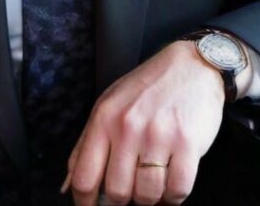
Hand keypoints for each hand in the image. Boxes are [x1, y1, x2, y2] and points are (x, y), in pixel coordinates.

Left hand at [62, 41, 225, 204]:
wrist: (191, 66)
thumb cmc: (146, 89)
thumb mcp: (108, 105)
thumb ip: (86, 145)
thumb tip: (67, 186)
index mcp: (104, 118)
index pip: (83, 178)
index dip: (85, 204)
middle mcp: (128, 127)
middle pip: (117, 193)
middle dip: (124, 199)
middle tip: (132, 186)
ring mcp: (158, 135)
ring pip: (148, 196)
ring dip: (151, 197)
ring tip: (154, 179)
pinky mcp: (187, 143)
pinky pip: (178, 191)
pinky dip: (174, 196)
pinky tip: (173, 179)